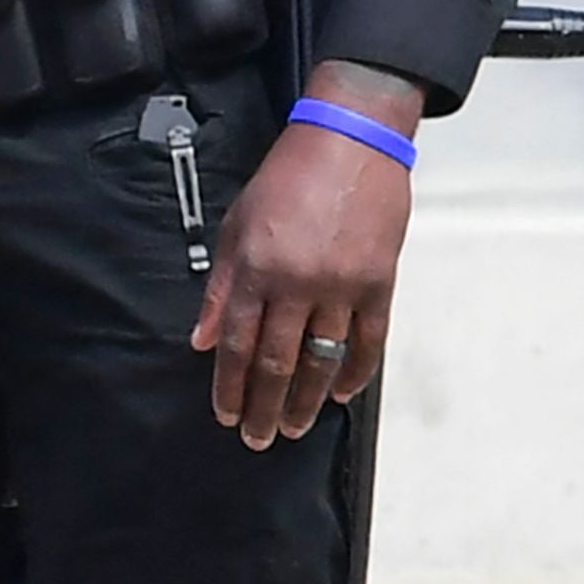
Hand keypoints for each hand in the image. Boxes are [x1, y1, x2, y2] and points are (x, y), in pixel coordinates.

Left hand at [196, 65, 415, 447]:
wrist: (350, 145)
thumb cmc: (285, 181)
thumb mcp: (236, 225)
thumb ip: (220, 288)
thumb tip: (203, 339)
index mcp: (256, 268)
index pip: (238, 342)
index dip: (230, 384)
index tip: (225, 414)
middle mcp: (298, 283)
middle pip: (277, 360)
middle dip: (264, 405)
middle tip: (258, 438)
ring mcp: (343, 286)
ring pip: (321, 358)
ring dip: (306, 399)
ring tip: (295, 427)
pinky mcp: (380, 284)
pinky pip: (368, 341)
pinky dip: (353, 372)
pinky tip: (338, 393)